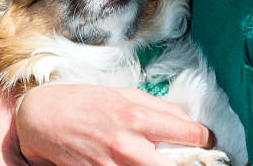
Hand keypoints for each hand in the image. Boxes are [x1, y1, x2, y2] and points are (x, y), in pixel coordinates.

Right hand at [16, 84, 213, 165]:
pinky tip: (138, 162)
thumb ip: (155, 107)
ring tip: (165, 158)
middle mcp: (127, 143)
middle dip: (191, 162)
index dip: (204, 137)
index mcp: (135, 115)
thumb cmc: (85, 101)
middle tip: (196, 158)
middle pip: (176, 165)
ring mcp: (112, 165)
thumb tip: (184, 121)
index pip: (185, 131)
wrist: (45, 118)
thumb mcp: (123, 94)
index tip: (207, 139)